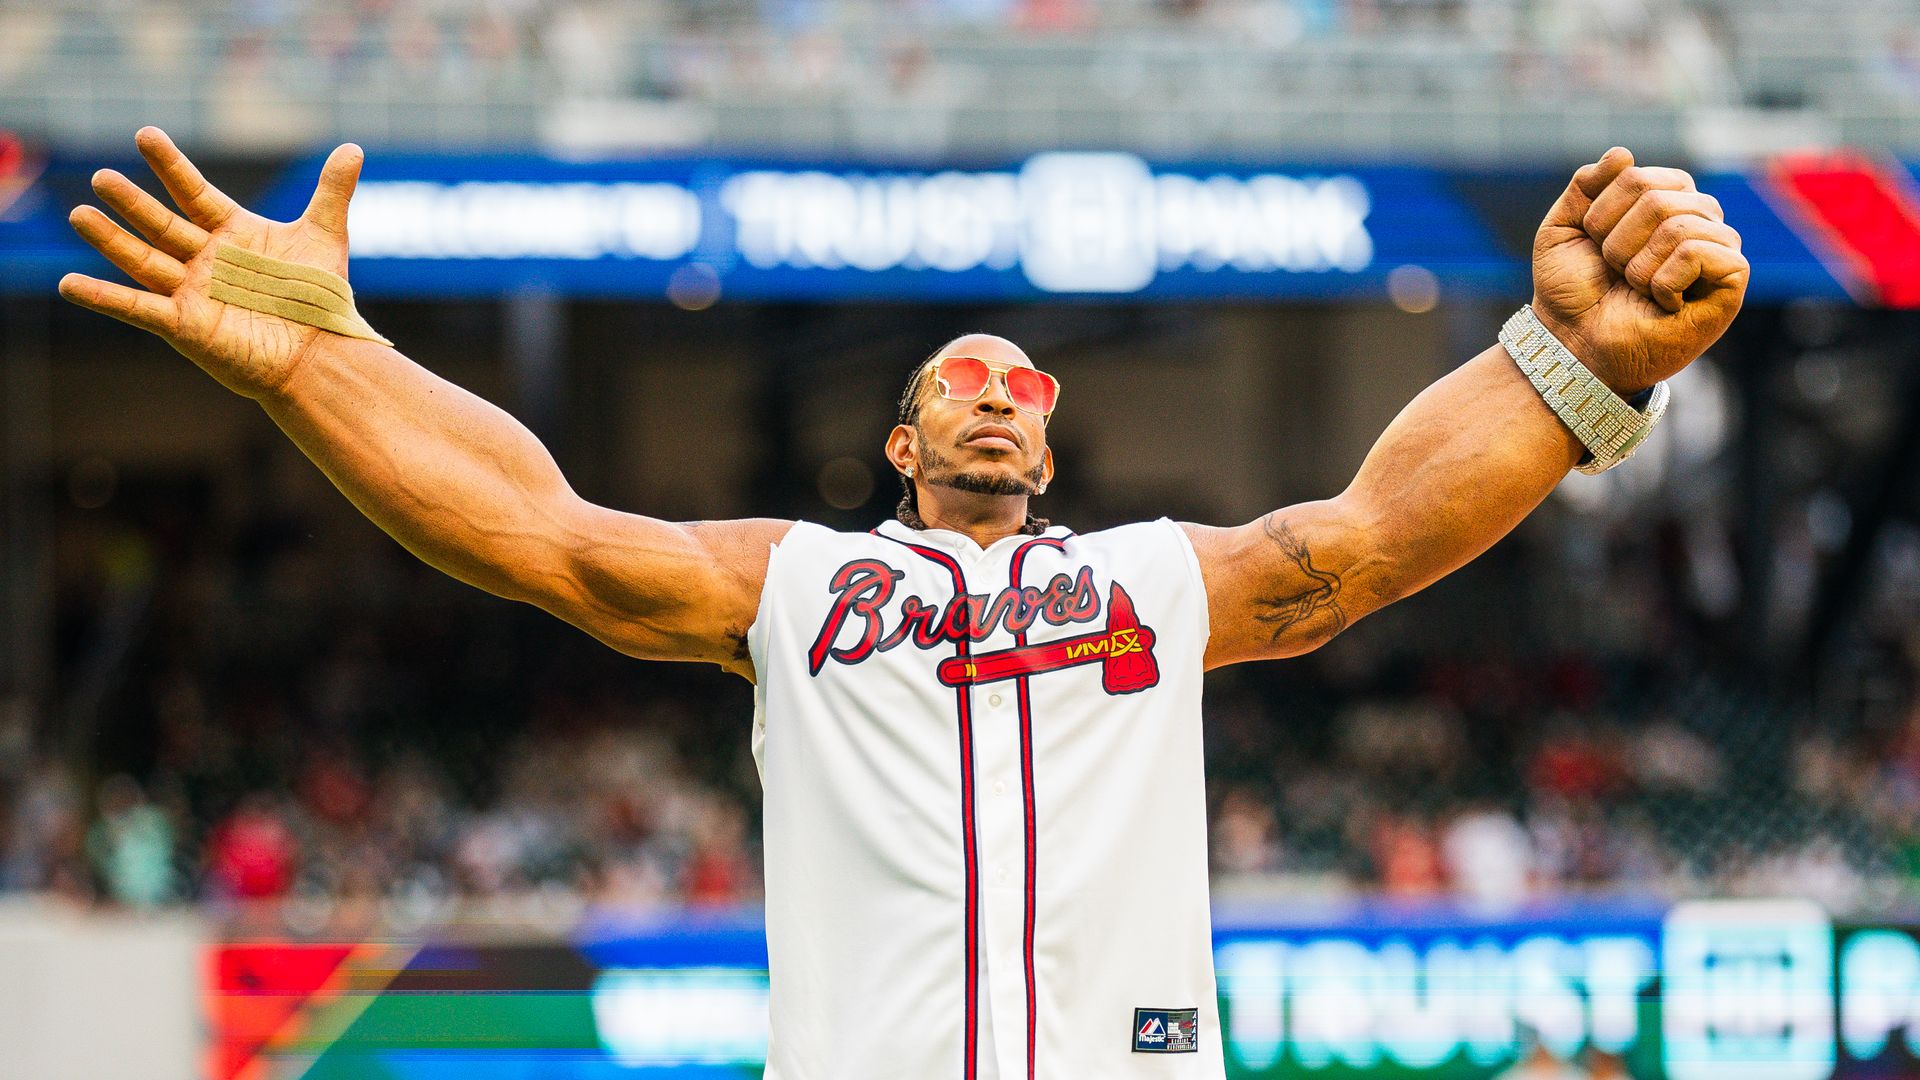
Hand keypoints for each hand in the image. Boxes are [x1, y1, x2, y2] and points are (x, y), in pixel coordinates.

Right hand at [58, 127, 367, 399]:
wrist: (322, 354)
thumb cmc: (321, 299)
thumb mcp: (325, 237)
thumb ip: (332, 191)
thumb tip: (354, 148)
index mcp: (232, 232)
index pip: (194, 192)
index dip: (171, 166)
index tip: (145, 135)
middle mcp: (206, 258)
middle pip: (161, 224)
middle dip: (132, 203)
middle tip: (102, 177)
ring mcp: (192, 291)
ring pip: (143, 260)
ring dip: (109, 240)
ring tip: (79, 214)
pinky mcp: (184, 325)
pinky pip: (138, 308)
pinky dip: (105, 297)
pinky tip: (70, 283)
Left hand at [1529, 147, 1748, 394]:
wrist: (1575, 343)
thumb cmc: (1573, 291)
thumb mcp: (1563, 229)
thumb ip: (1585, 186)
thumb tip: (1623, 153)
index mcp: (1663, 197)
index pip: (1636, 176)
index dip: (1601, 214)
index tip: (1595, 246)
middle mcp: (1696, 216)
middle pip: (1656, 197)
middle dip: (1616, 242)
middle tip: (1615, 273)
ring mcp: (1717, 246)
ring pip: (1677, 224)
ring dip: (1637, 265)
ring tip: (1636, 288)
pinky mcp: (1732, 279)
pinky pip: (1699, 252)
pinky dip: (1663, 280)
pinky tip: (1662, 302)